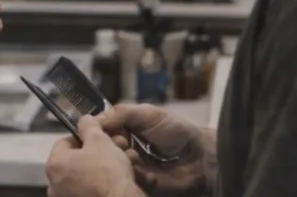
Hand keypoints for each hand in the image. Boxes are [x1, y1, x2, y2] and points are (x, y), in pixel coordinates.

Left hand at [45, 116, 144, 196]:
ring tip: (118, 162)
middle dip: (94, 152)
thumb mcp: (100, 140)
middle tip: (112, 148)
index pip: (65, 141)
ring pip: (83, 175)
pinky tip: (115, 178)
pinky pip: (87, 189)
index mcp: (54, 165)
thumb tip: (84, 120)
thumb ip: (88, 126)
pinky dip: (99, 183)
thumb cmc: (108, 172)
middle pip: (74, 160)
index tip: (99, 137)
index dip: (83, 136)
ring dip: (98, 167)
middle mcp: (54, 184)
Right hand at [100, 104, 215, 196]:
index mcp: (124, 128)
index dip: (101, 128)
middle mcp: (124, 147)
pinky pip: (126, 179)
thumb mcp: (149, 114)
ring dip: (121, 158)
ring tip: (134, 155)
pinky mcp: (137, 183)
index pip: (102, 128)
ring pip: (112, 164)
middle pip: (103, 146)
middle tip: (123, 142)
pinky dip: (133, 173)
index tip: (106, 128)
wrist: (199, 157)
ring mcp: (130, 166)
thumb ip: (123, 112)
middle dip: (111, 144)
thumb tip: (97, 119)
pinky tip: (144, 170)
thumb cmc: (176, 131)